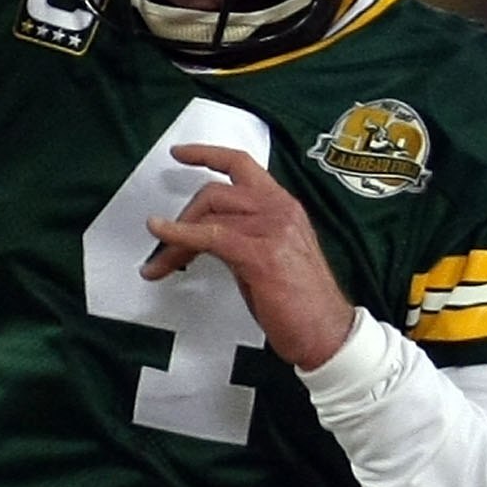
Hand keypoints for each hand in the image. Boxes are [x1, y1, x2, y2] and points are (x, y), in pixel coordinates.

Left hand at [141, 145, 357, 369]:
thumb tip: (201, 234)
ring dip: (175, 238)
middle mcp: (280, 209)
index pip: (243, 165)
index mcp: (283, 207)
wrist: (327, 334)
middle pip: (214, 192)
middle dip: (182, 218)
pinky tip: (161, 235)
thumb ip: (241, 235)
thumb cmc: (299, 303)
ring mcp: (273, 229)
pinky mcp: (261, 253)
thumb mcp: (268, 255)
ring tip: (159, 264)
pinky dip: (178, 234)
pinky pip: (209, 235)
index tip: (179, 152)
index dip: (208, 154)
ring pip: (208, 213)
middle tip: (163, 246)